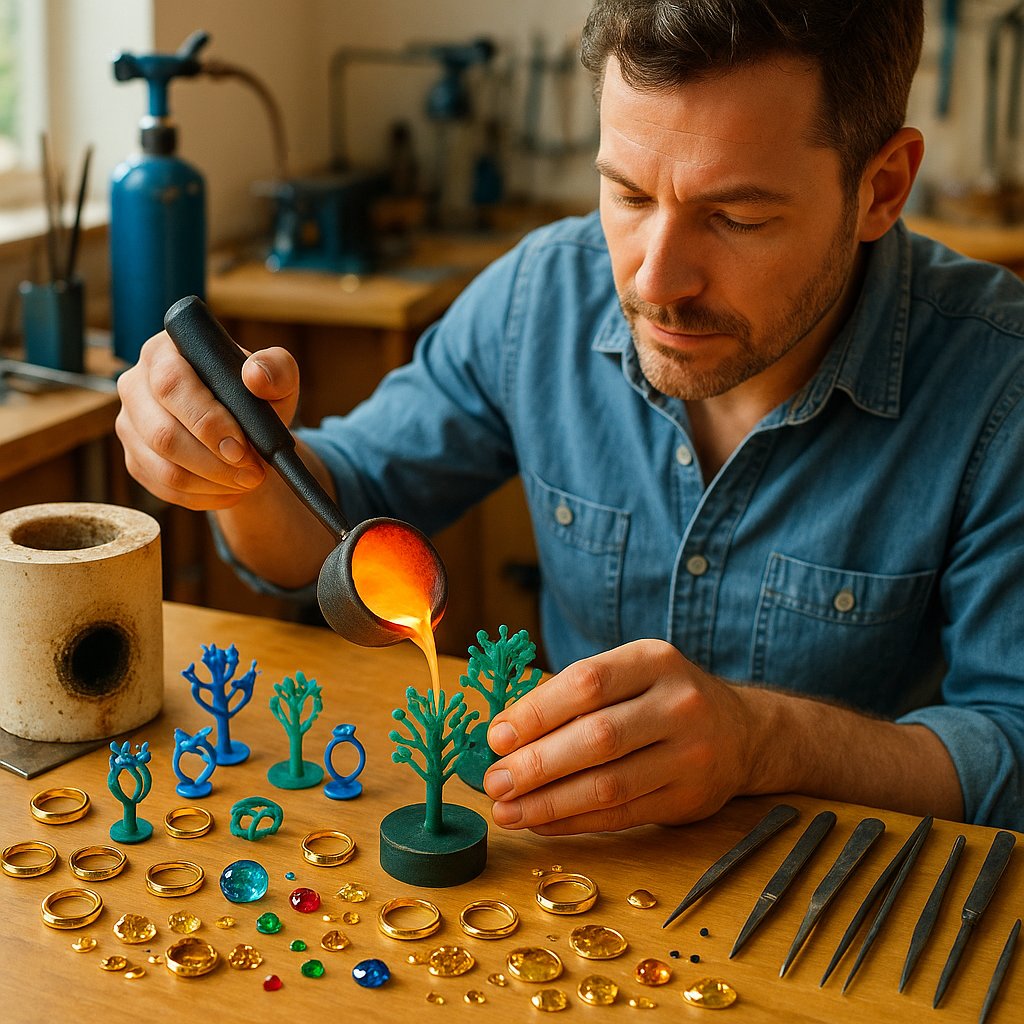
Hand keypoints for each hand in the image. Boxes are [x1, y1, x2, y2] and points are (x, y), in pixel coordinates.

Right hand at [116, 331, 299, 510]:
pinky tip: (230, 491)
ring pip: (164, 468)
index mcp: (165, 352)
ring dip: (213, 483)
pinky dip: (203, 497)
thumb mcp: (278, 379)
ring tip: (248, 482)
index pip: (172, 385)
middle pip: (163, 434)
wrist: (244, 429)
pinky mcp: (135, 458)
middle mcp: (136, 384)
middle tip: (253, 473)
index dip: (206, 422)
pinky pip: (164, 488)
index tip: (241, 449)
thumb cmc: (257, 397)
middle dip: (215, 462)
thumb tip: (255, 376)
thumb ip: (276, 369)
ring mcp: (130, 424)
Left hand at [483, 639, 754, 833]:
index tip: (497, 736)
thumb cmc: (662, 698)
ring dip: (548, 802)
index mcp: (655, 660)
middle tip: (494, 781)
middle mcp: (678, 704)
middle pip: (596, 738)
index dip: (536, 711)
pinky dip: (574, 821)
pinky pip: (621, 815)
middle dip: (536, 764)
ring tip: (507, 810)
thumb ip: (575, 696)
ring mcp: (690, 754)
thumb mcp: (631, 673)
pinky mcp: (688, 798)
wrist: (742, 732)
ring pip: (608, 785)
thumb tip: (504, 734)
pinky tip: (541, 822)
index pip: (587, 683)